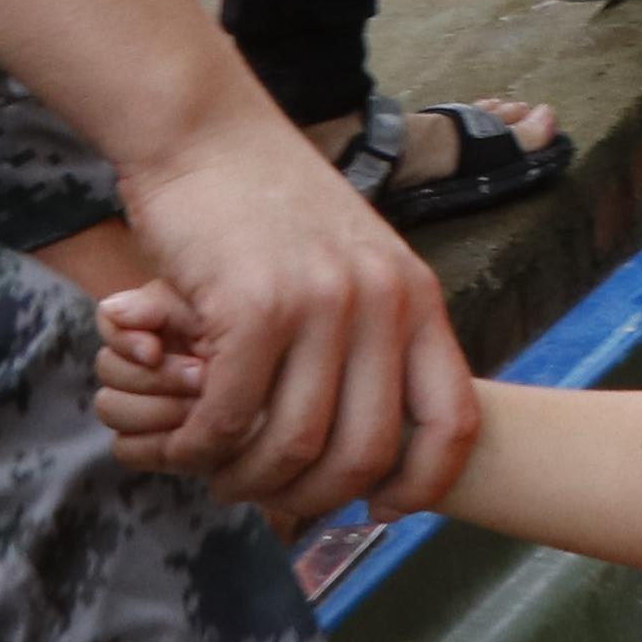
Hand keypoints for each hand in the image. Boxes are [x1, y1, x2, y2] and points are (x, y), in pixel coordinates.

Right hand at [115, 113, 475, 524]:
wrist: (203, 130)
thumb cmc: (267, 202)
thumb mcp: (353, 260)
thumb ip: (372, 333)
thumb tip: (377, 429)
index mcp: (416, 296)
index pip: (454, 422)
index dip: (422, 486)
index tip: (379, 510)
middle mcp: (381, 302)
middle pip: (368, 451)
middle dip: (317, 498)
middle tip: (274, 502)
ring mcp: (320, 303)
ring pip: (297, 443)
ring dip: (252, 479)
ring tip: (221, 475)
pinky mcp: (252, 305)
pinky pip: (232, 414)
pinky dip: (205, 446)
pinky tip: (187, 445)